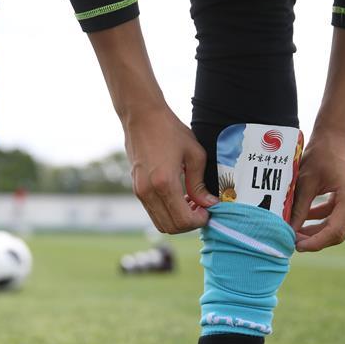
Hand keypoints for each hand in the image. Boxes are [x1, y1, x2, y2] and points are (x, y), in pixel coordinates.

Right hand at [124, 105, 218, 233]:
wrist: (142, 116)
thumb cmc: (170, 130)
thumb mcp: (194, 154)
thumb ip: (200, 183)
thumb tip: (208, 203)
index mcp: (165, 183)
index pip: (183, 220)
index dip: (199, 221)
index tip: (208, 210)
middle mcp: (149, 191)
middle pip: (170, 227)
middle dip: (189, 224)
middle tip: (201, 209)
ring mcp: (139, 191)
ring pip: (160, 223)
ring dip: (177, 219)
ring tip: (191, 203)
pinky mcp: (136, 188)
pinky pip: (153, 211)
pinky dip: (167, 212)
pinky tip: (178, 197)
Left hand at [289, 128, 344, 250]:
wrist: (339, 133)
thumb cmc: (321, 152)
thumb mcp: (305, 181)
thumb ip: (298, 208)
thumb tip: (288, 232)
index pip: (335, 230)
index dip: (315, 242)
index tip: (296, 246)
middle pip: (339, 231)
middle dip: (315, 238)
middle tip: (292, 240)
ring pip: (340, 225)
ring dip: (318, 230)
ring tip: (295, 231)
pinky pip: (341, 215)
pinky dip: (324, 218)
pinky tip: (304, 218)